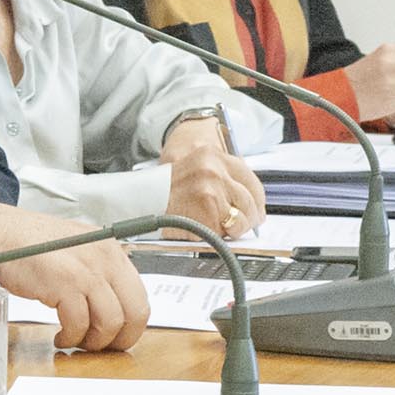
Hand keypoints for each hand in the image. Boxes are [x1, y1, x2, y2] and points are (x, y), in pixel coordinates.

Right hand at [0, 206, 147, 351]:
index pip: (140, 297)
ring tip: (75, 341)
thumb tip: (112, 306)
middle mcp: (105, 258)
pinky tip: (60, 336)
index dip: (130, 325)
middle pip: (134, 312)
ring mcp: (87, 271)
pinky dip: (71, 337)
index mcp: (111, 250)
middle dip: (119, 339)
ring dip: (93, 341)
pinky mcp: (65, 283)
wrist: (3, 234)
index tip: (117, 337)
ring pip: (110, 323)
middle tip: (100, 346)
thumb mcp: (78, 249)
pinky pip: (79, 324)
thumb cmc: (32, 244)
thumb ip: (99, 271)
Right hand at [158, 118, 266, 238]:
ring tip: (214, 227)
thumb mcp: (194, 169)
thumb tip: (249, 204)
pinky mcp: (205, 212)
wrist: (137, 196)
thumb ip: (222, 179)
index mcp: (213, 156)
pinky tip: (202, 230)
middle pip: (250, 202)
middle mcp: (214, 170)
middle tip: (237, 225)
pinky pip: (224, 233)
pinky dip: (216, 238)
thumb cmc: (164, 187)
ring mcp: (210, 191)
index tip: (255, 212)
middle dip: (246, 219)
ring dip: (232, 230)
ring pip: (241, 220)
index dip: (256, 201)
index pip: (251, 181)